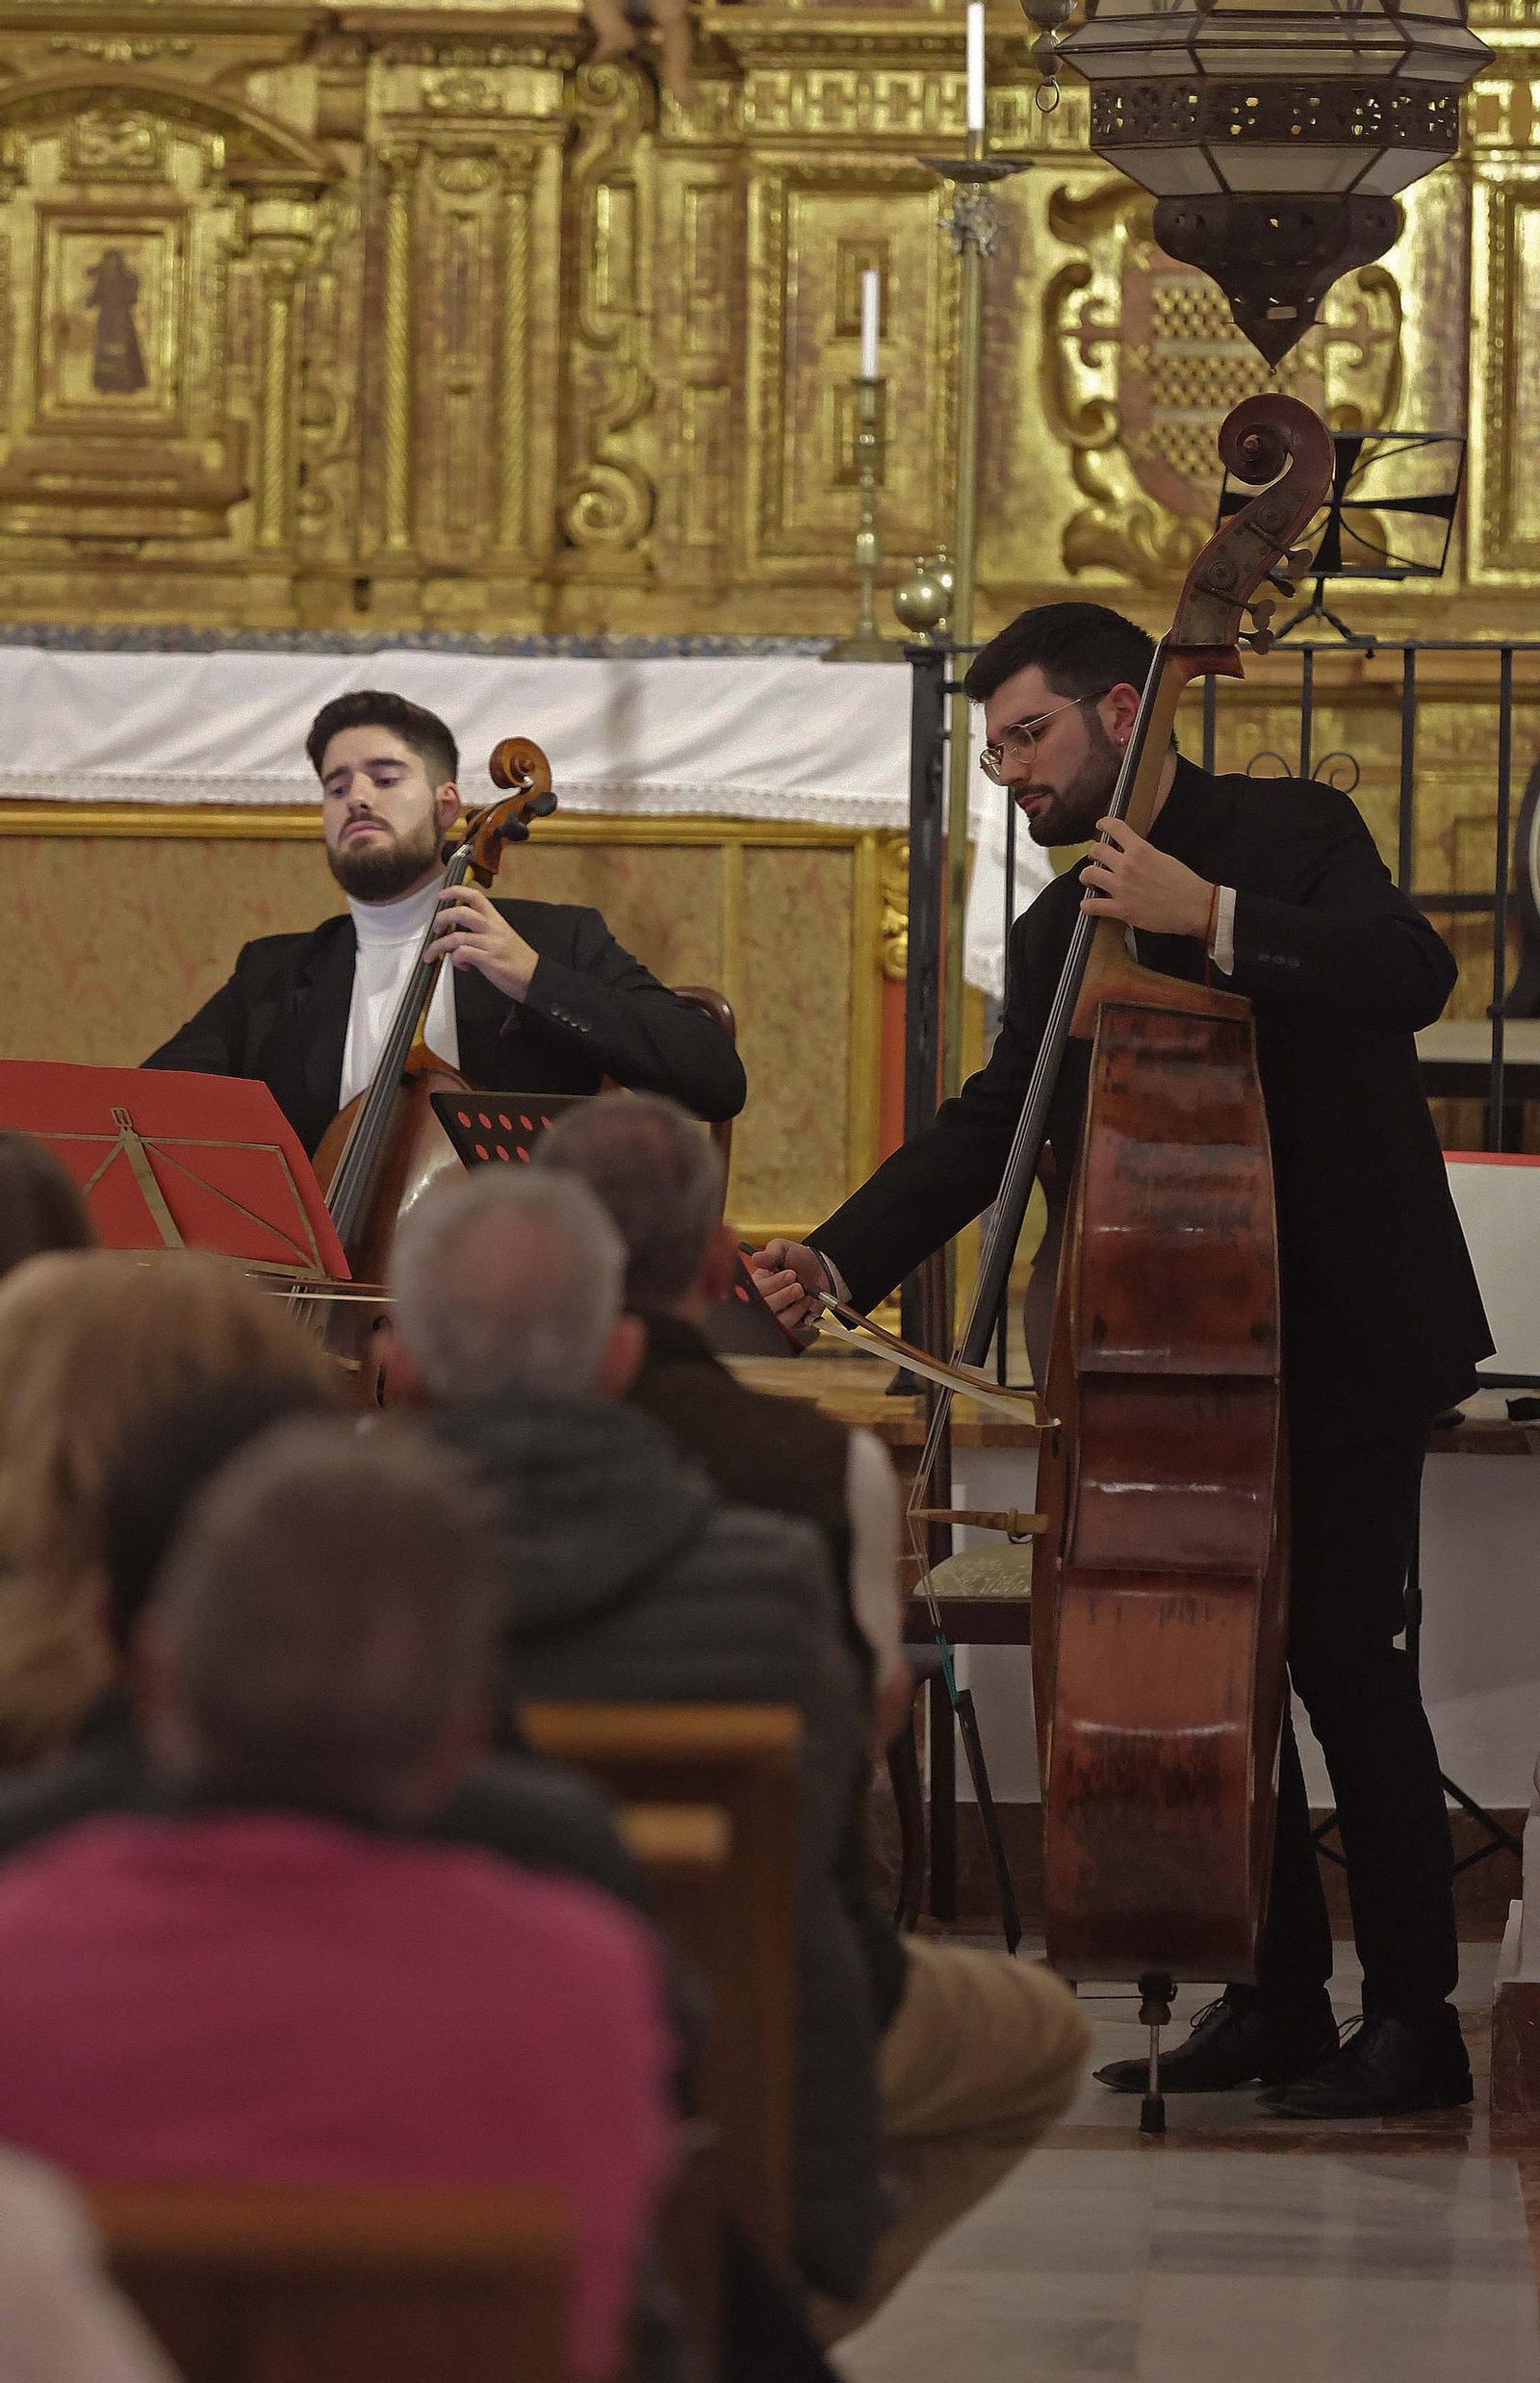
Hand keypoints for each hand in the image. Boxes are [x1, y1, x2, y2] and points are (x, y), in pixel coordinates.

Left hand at [423, 886, 539, 1001]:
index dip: (456, 891)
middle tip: (435, 928)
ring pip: (456, 937)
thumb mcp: (503, 937)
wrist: (535, 977)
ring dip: (438, 946)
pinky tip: (463, 965)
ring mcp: (491, 944)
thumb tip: (459, 935)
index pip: (475, 896)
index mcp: (496, 920)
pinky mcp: (489, 960)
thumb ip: (483, 931)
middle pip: (461, 912)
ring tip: (432, 954)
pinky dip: (456, 960)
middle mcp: (493, 929)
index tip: (442, 895)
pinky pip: (462, 954)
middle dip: (442, 918)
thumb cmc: (518, 960)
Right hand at [747, 1238, 828, 1334]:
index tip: (789, 1274)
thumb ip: (770, 1253)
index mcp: (756, 1283)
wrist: (822, 1270)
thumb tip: (756, 1258)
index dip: (771, 1284)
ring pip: (776, 1319)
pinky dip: (799, 1315)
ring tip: (803, 1292)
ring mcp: (776, 1314)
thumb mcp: (782, 1248)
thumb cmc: (798, 1259)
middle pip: (763, 1307)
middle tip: (797, 1285)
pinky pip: (789, 1327)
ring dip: (792, 1306)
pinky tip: (806, 1303)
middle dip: (783, 1296)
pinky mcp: (789, 1324)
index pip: (755, 1290)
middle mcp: (763, 1301)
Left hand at [1080, 818, 1213, 940]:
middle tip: (1096, 859)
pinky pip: (1092, 906)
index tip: (1100, 826)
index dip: (1103, 824)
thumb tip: (1132, 854)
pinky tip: (1089, 905)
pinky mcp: (1121, 909)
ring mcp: (1121, 888)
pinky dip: (1088, 905)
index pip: (1114, 827)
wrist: (1194, 906)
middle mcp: (1127, 866)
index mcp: (1140, 850)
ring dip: (1087, 876)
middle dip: (1093, 853)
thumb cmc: (1184, 882)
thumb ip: (1144, 855)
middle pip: (1096, 850)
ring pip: (1088, 874)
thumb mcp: (1163, 858)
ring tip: (1090, 880)